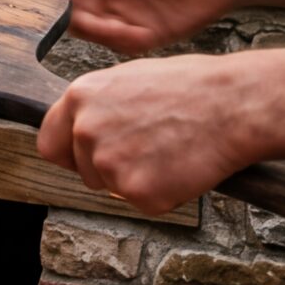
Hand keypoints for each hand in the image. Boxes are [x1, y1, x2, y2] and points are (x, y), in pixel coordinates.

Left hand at [36, 54, 270, 215]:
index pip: (50, 143)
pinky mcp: (137, 193)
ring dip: (140, 180)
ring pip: (115, 189)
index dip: (70, 155)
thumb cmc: (191, 87)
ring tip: (172, 150)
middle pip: (84, 171)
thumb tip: (82, 129)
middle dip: (110, 169)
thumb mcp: (129, 81)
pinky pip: (146, 204)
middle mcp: (86, 130)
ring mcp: (109, 163)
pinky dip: (166, 194)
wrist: (234, 104)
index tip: (85, 159)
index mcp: (80, 98)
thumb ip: (98, 107)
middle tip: (150, 150)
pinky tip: (185, 166)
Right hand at [45, 0, 237, 54]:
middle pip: (72, 14)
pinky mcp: (144, 34)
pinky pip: (121, 46)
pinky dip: (125, 44)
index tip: (65, 4)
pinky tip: (144, 35)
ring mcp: (124, 13)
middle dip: (80, 22)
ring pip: (93, 33)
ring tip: (128, 30)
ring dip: (103, 35)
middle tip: (99, 24)